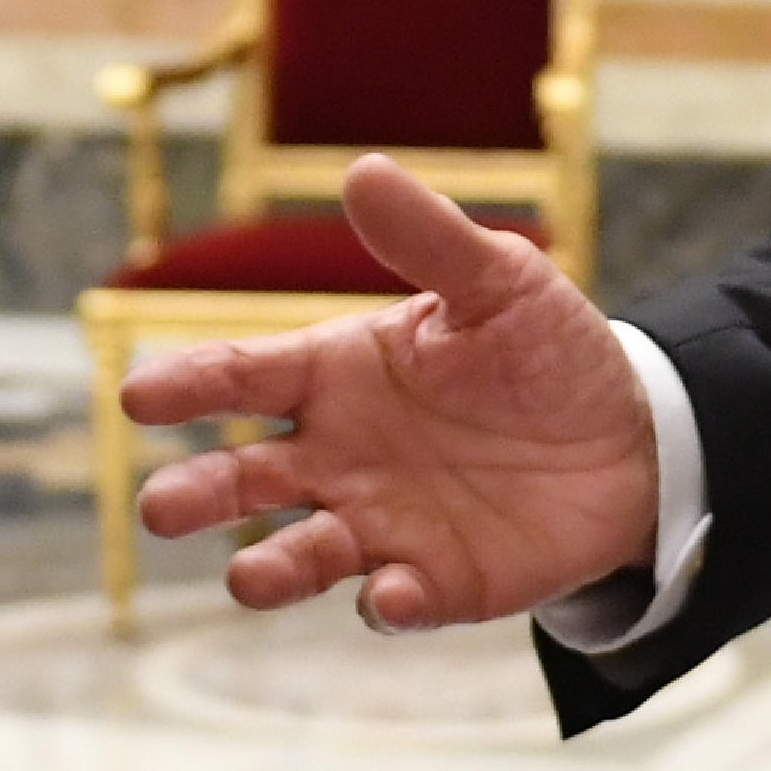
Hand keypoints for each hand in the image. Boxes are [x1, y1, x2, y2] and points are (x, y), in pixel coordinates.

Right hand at [122, 158, 661, 627]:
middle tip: (161, 508)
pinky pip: (394, 599)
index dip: (188, 385)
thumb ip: (429, 239)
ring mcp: (378, 524)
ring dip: (269, 568)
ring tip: (246, 576)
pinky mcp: (433, 583)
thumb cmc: (543, 350)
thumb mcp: (498, 282)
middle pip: (242, 479)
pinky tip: (390, 592)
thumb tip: (362, 169)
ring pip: (300, 553)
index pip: (241, 375)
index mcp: (334, 373)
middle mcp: (336, 456)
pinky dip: (386, 601)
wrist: (630, 439)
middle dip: (197, 494)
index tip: (140, 397)